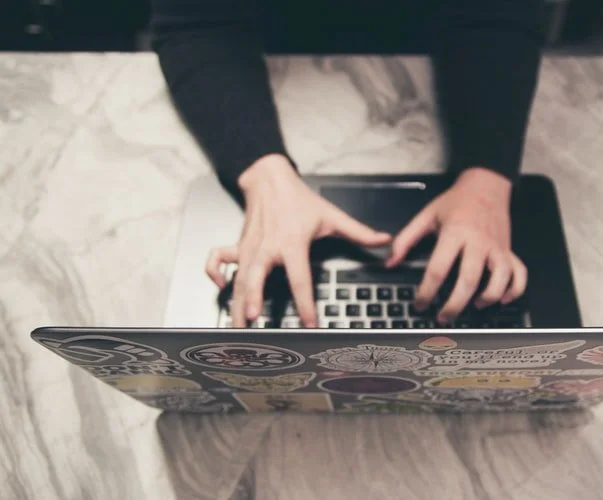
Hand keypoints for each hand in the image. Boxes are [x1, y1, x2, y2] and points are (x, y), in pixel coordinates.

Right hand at [205, 154, 390, 327]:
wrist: (269, 178)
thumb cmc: (299, 200)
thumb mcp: (331, 215)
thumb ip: (359, 232)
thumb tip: (385, 241)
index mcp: (291, 244)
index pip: (300, 279)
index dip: (305, 303)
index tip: (309, 323)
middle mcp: (267, 248)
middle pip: (256, 278)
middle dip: (252, 300)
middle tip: (251, 322)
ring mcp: (249, 248)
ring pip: (237, 277)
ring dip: (234, 300)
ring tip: (235, 324)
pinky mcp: (238, 245)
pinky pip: (218, 260)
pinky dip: (214, 273)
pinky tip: (220, 288)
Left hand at [386, 167, 526, 323]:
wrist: (486, 185)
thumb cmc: (456, 202)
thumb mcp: (426, 216)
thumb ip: (406, 239)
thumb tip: (390, 262)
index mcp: (455, 233)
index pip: (438, 269)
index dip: (427, 291)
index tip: (420, 304)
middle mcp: (479, 242)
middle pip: (468, 281)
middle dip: (454, 305)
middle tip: (443, 317)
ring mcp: (498, 248)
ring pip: (499, 280)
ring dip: (487, 298)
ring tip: (474, 307)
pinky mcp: (510, 251)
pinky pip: (519, 274)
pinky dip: (514, 290)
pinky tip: (501, 299)